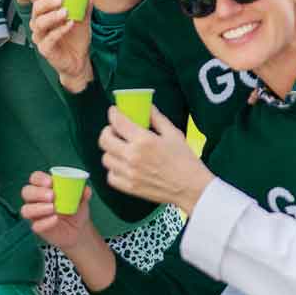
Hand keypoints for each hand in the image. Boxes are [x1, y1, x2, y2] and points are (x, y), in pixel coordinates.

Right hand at [20, 171, 103, 254]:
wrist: (78, 229)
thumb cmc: (75, 209)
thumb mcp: (81, 199)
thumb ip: (83, 193)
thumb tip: (86, 189)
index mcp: (44, 187)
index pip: (35, 178)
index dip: (40, 179)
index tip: (51, 182)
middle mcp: (35, 199)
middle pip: (27, 192)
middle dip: (38, 193)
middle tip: (52, 196)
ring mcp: (35, 214)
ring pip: (26, 209)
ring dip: (39, 208)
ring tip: (53, 208)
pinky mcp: (37, 227)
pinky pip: (36, 225)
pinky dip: (45, 222)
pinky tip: (55, 220)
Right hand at [27, 0, 92, 92]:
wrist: (79, 61)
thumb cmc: (76, 39)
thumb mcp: (83, 20)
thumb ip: (85, 7)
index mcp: (45, 13)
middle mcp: (39, 24)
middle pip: (35, 9)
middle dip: (47, 2)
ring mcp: (41, 37)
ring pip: (38, 23)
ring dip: (52, 15)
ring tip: (66, 12)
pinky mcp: (45, 49)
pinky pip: (49, 38)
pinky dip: (59, 30)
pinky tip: (69, 24)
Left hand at [99, 105, 214, 214]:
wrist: (191, 187)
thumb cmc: (185, 161)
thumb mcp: (173, 134)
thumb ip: (156, 118)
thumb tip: (146, 107)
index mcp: (144, 140)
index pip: (118, 122)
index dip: (113, 113)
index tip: (114, 111)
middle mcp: (132, 156)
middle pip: (104, 140)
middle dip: (108, 131)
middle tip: (115, 130)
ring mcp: (129, 173)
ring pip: (105, 158)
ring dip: (111, 151)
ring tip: (120, 149)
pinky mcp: (129, 187)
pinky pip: (111, 176)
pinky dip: (114, 170)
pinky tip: (123, 166)